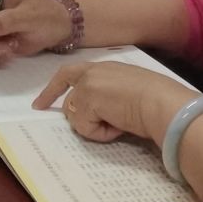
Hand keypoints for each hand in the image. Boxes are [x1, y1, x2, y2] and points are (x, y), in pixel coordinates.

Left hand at [34, 61, 195, 145]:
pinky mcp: (86, 101)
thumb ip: (109, 93)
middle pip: (69, 98)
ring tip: (119, 123)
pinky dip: (101, 134)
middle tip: (48, 114)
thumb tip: (101, 112)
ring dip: (95, 126)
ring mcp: (87, 86)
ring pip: (76, 117)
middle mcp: (92, 72)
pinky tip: (119, 127)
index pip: (71, 74)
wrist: (162, 103)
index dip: (54, 89)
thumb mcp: (129, 90)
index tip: (41, 104)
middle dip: (69, 112)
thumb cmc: (157, 98)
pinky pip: (85, 128)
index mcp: (104, 67)